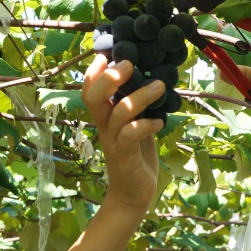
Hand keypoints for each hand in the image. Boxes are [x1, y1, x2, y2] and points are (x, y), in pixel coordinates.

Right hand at [81, 56, 164, 211]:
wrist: (133, 196)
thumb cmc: (137, 159)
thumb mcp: (137, 128)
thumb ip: (139, 108)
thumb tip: (154, 80)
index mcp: (105, 119)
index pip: (89, 91)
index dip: (94, 72)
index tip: (107, 54)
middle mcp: (105, 128)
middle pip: (94, 98)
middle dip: (109, 78)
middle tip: (129, 64)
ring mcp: (114, 142)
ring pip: (119, 113)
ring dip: (140, 96)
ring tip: (161, 86)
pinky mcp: (125, 157)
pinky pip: (131, 135)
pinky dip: (146, 125)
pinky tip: (160, 122)